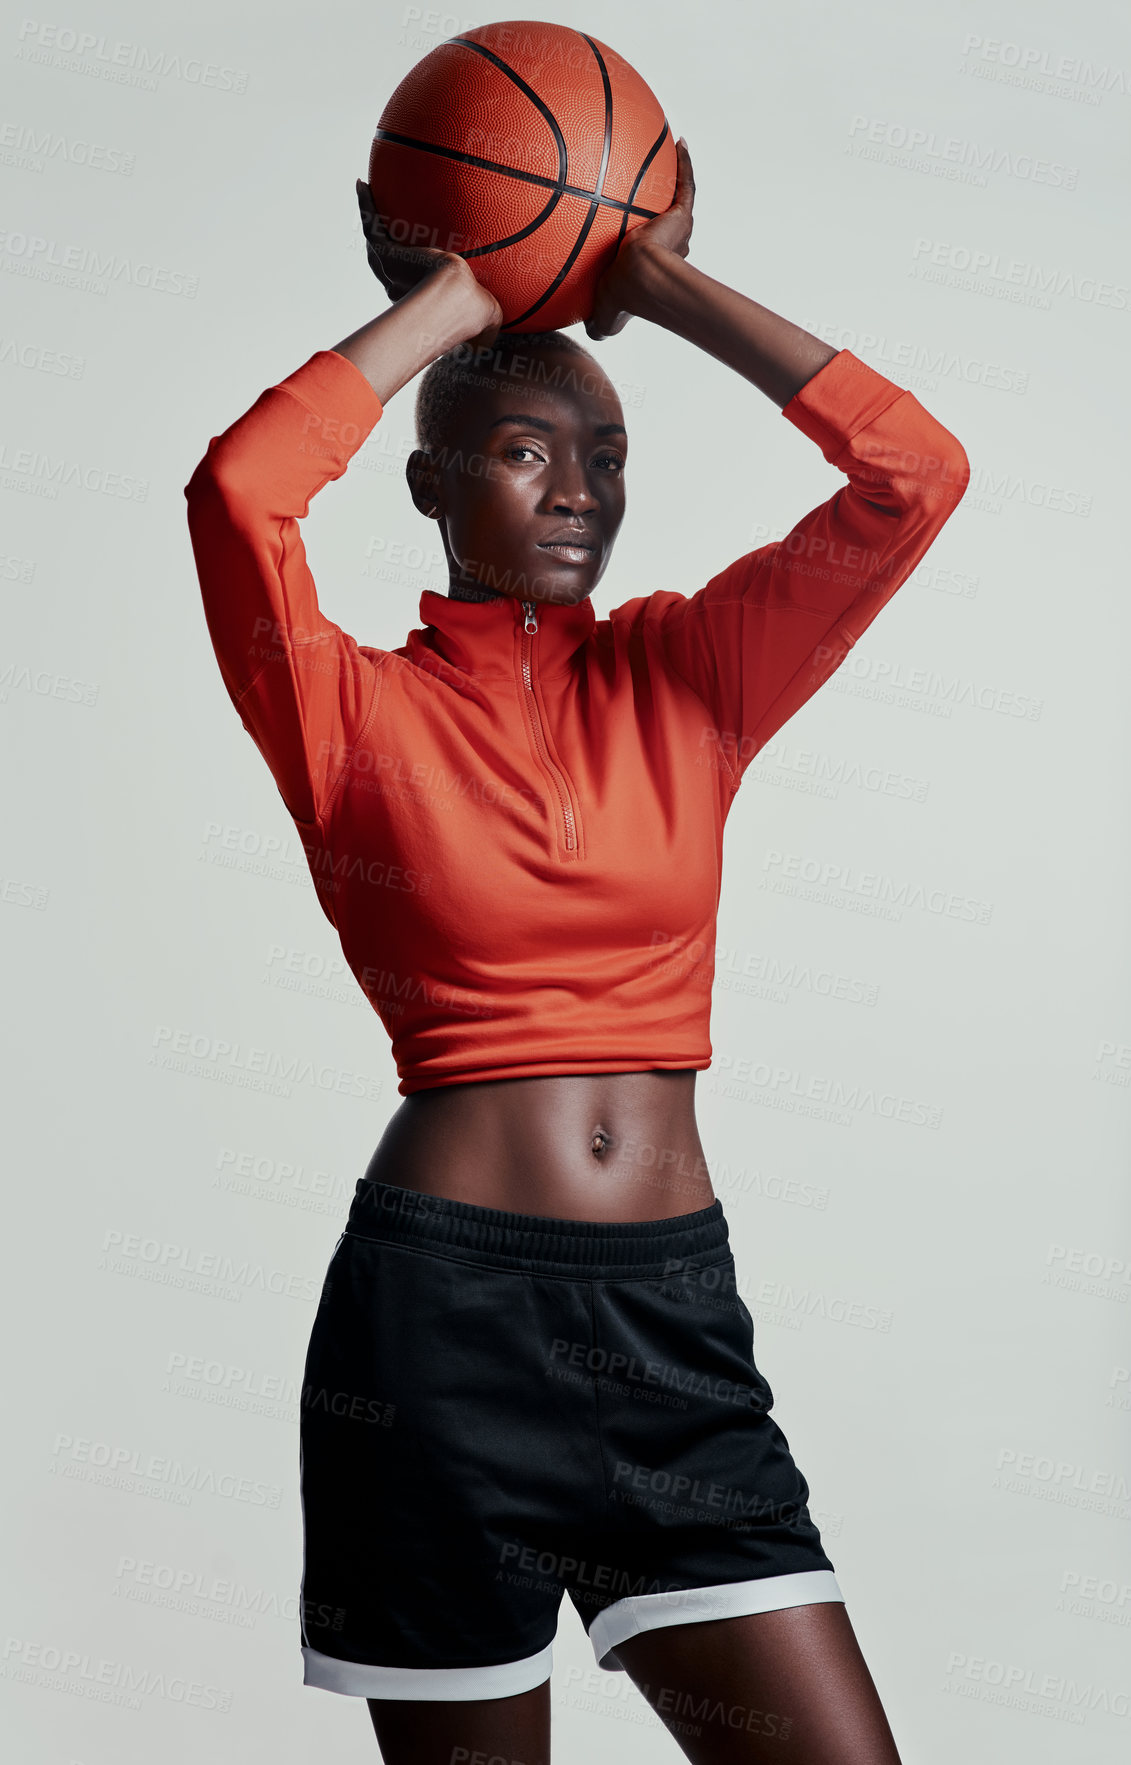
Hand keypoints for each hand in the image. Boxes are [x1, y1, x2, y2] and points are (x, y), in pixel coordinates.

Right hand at [355, 178, 502, 352]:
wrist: (457, 302)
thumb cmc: (474, 314)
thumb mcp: (488, 314)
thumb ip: (492, 315)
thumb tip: (503, 321)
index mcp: (420, 303)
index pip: (410, 288)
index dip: (409, 278)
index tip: (412, 271)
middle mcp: (399, 287)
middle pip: (385, 264)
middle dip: (382, 248)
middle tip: (380, 232)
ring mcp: (391, 270)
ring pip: (374, 241)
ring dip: (369, 218)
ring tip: (364, 195)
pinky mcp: (387, 254)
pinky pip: (373, 224)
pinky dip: (365, 204)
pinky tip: (362, 184)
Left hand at [584, 137, 694, 341]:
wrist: (641, 278)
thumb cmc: (624, 298)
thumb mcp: (605, 317)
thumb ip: (598, 322)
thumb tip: (590, 334)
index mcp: (652, 268)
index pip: (650, 254)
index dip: (644, 246)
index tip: (634, 235)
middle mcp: (669, 248)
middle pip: (665, 225)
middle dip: (660, 212)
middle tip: (647, 193)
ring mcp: (677, 230)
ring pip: (676, 200)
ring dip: (675, 178)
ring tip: (667, 155)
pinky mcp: (681, 216)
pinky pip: (685, 183)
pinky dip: (685, 163)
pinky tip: (678, 142)